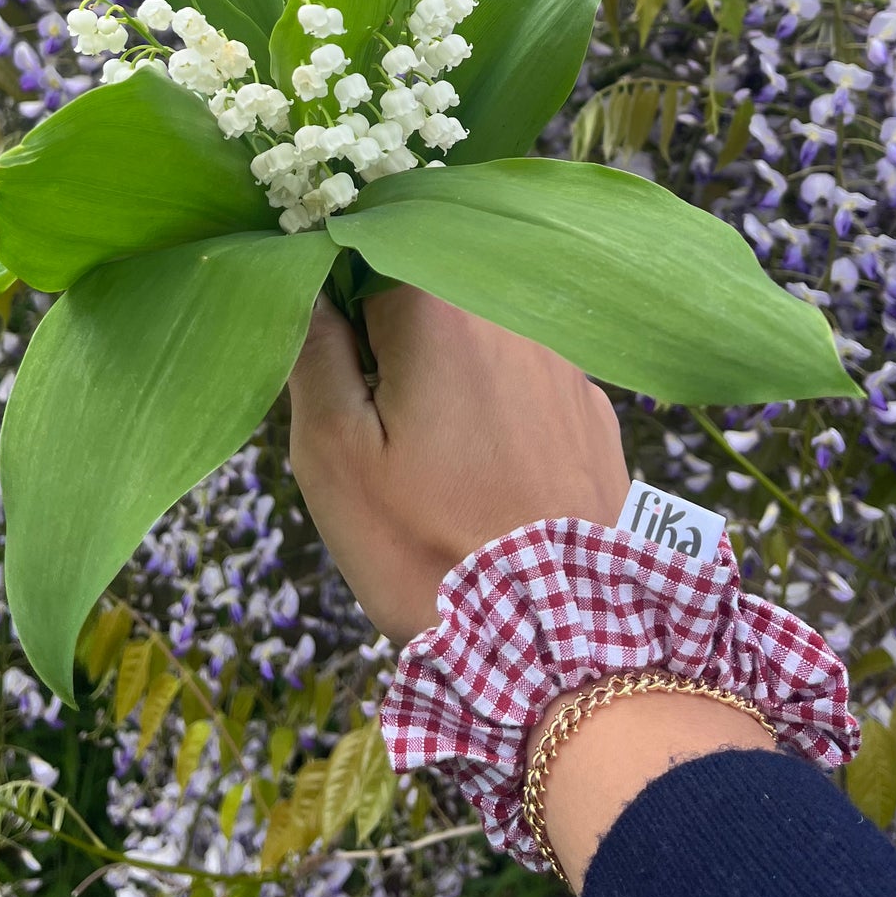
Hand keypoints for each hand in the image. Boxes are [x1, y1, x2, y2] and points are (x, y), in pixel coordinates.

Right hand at [287, 284, 629, 644]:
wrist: (553, 643)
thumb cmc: (424, 545)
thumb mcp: (333, 452)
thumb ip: (312, 349)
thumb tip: (302, 281)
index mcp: (439, 306)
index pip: (365, 253)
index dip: (336, 304)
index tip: (330, 365)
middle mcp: (511, 312)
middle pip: (426, 293)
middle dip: (392, 343)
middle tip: (378, 430)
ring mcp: (563, 361)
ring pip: (479, 338)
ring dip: (449, 375)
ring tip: (437, 465)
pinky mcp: (594, 410)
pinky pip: (527, 382)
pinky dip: (499, 409)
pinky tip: (488, 475)